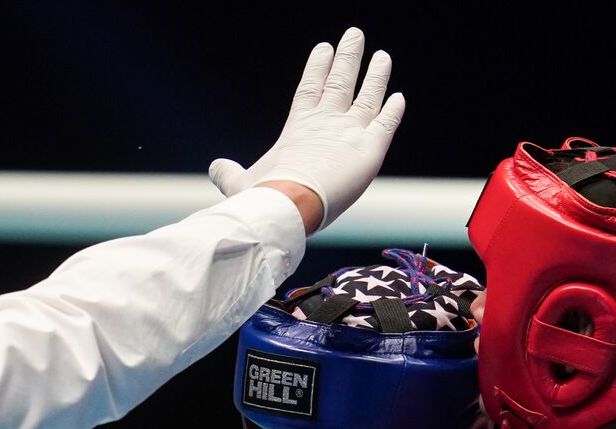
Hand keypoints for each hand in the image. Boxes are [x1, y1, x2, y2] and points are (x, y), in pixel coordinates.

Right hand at [209, 27, 404, 231]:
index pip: (309, 88)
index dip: (317, 68)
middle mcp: (326, 123)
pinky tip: (398, 98)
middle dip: (348, 58)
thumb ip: (229, 173)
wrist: (288, 205)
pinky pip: (386, 124)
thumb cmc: (263, 197)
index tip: (324, 47)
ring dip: (376, 76)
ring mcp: (350, 133)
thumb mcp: (240, 183)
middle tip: (355, 35)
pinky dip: (393, 110)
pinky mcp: (370, 149)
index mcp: (298, 127)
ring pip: (368, 96)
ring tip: (383, 56)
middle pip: (340, 81)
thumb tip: (216, 167)